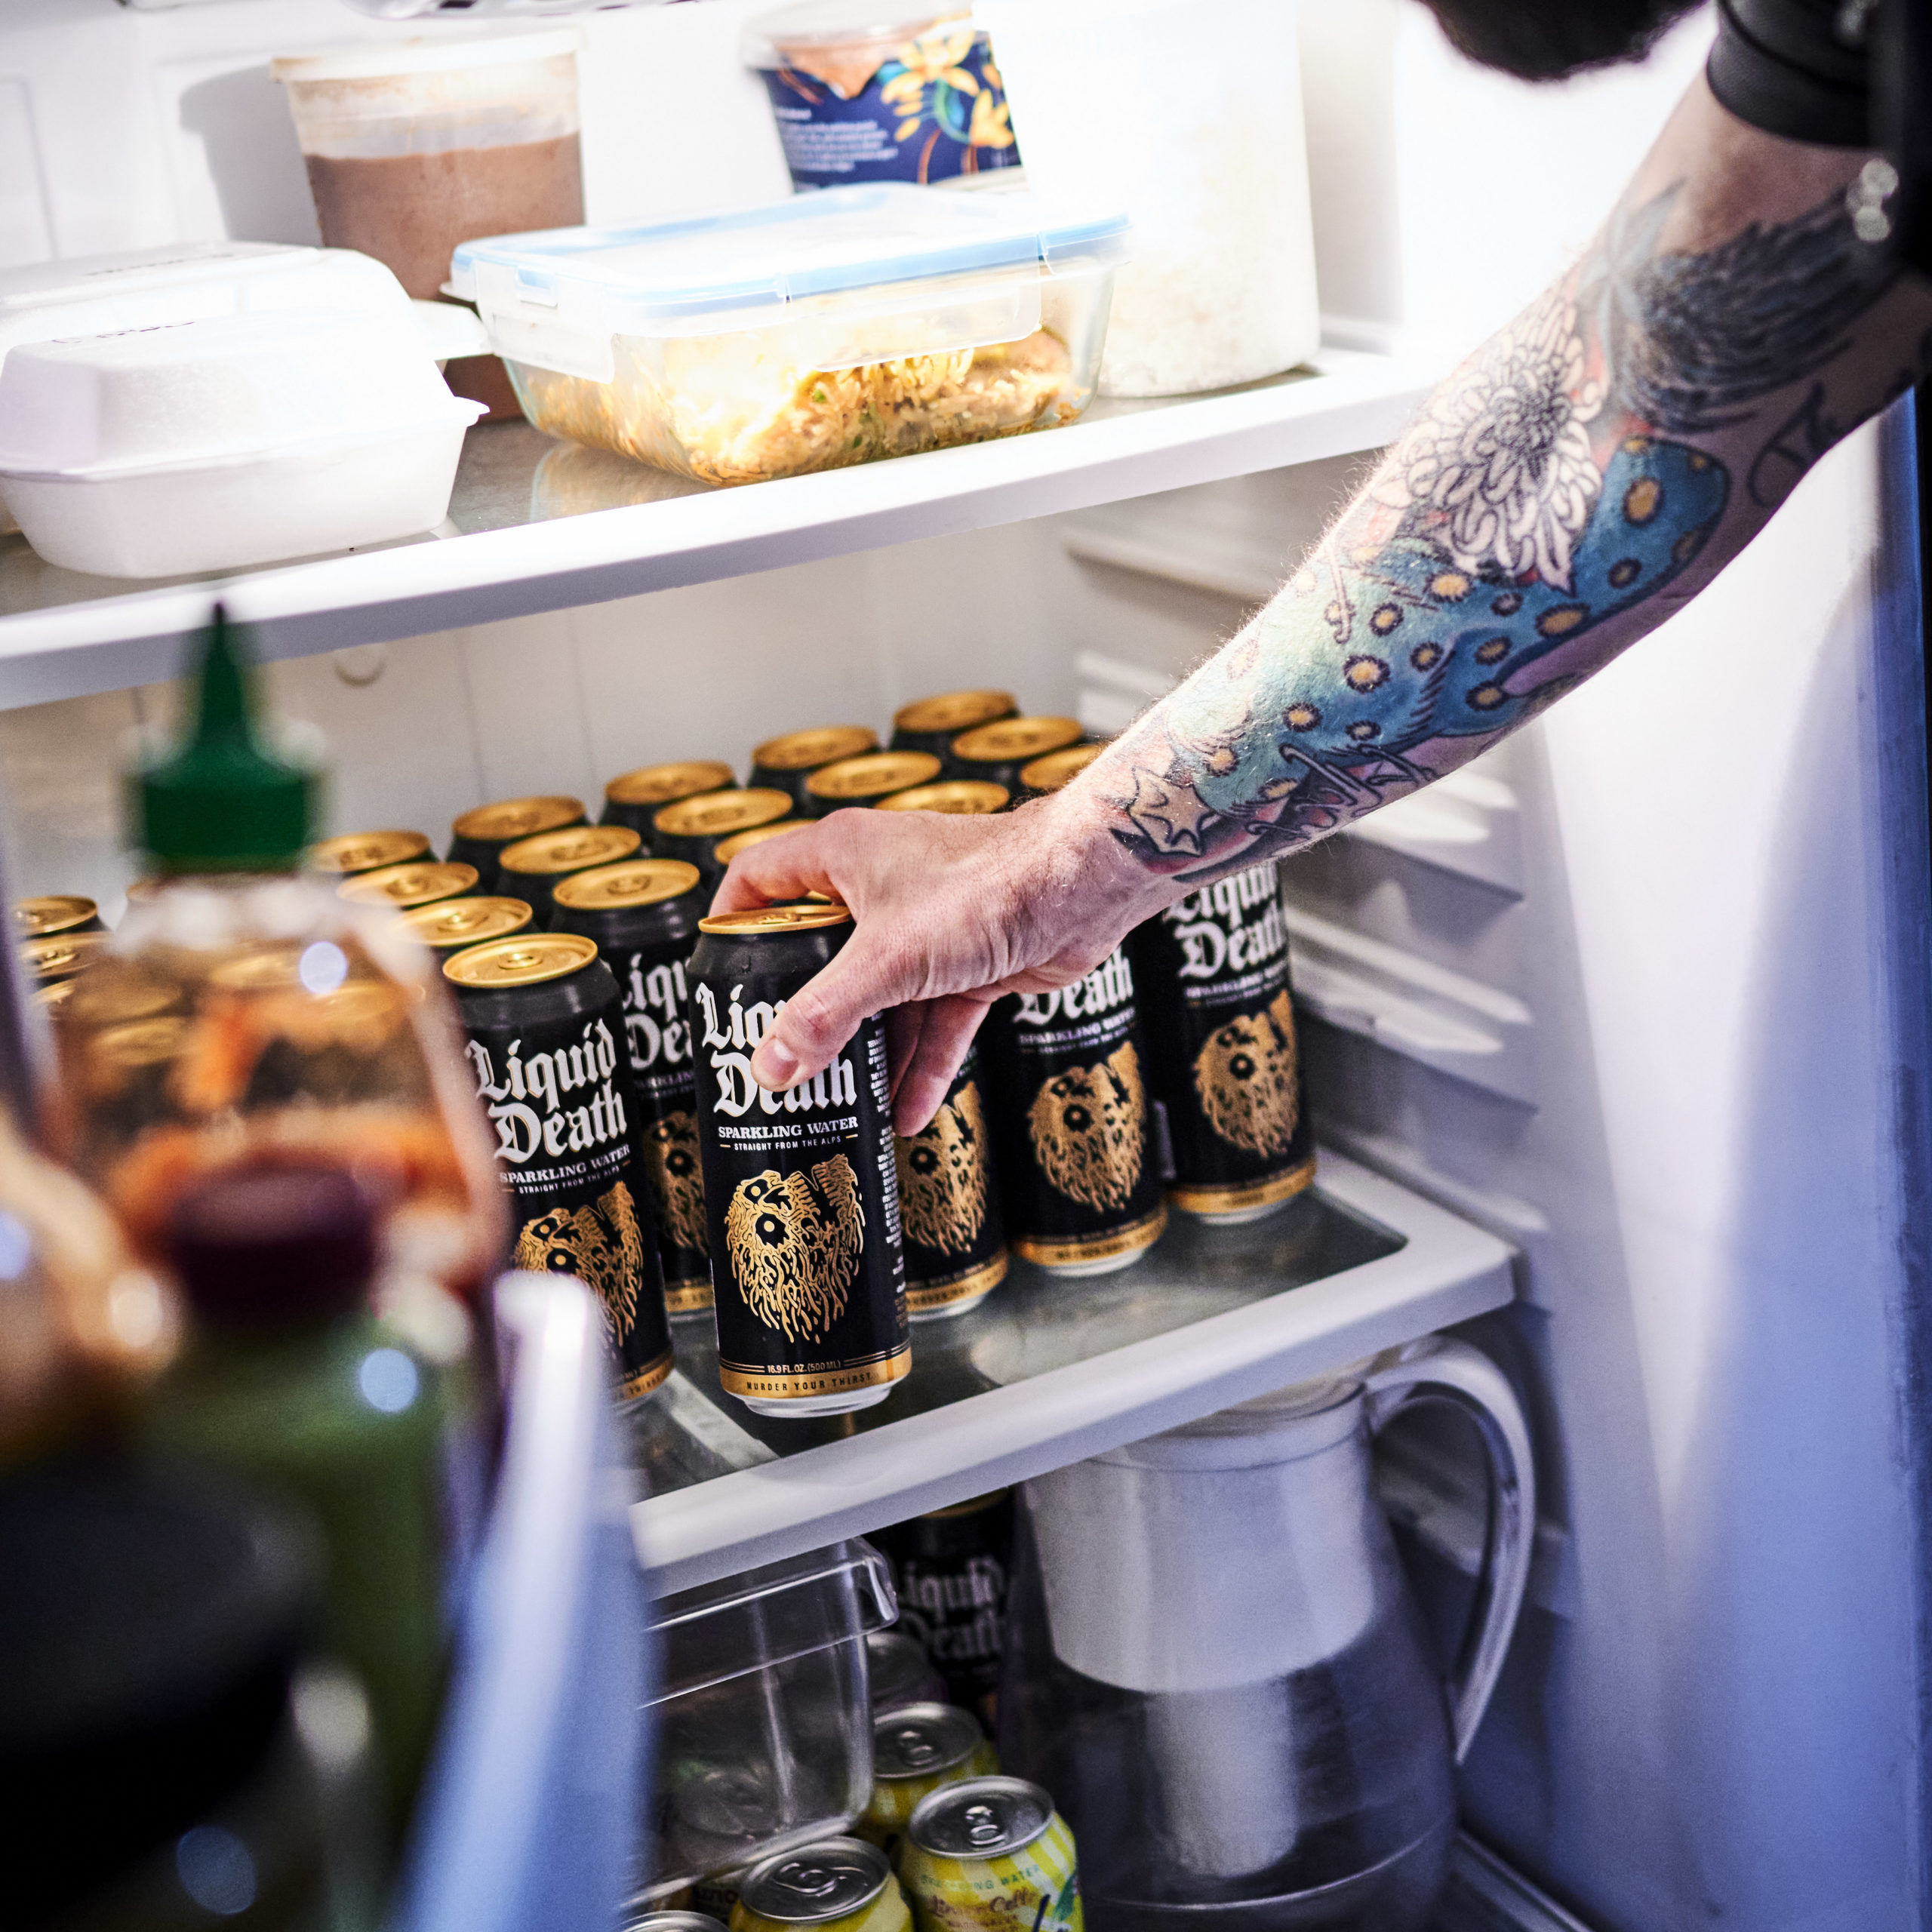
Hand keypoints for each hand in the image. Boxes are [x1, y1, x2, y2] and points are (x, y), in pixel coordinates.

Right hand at [709, 795, 1167, 1133]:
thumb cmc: (990, 884)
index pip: (758, 881)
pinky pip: (932, 1020)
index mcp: (841, 857)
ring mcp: (926, 928)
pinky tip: (908, 1113)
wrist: (1085, 886)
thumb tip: (772, 1066)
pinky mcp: (969, 962)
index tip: (719, 980)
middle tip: (780, 1063)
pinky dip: (921, 1063)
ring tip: (843, 1106)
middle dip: (805, 1014)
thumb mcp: (889, 959)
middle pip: (819, 954)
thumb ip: (825, 1014)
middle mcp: (879, 887)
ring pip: (881, 998)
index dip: (732, 926)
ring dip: (868, 1053)